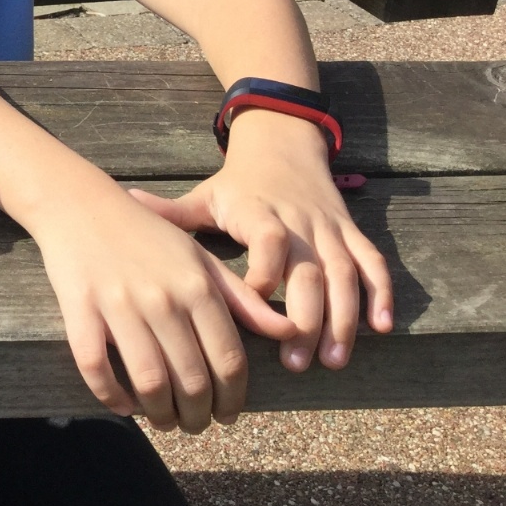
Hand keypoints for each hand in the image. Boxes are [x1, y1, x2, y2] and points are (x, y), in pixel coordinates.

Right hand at [35, 186, 297, 433]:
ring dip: (160, 414)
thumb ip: (241, 298)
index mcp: (197, 287)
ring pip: (149, 381)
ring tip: (163, 420)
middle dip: (197, 415)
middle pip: (192, 380)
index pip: (228, 361)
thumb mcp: (200, 257)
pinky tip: (123, 405)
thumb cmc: (145, 234)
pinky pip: (96, 367)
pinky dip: (112, 396)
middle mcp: (163, 299)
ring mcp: (119, 305)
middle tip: (194, 424)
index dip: (232, 399)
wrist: (80, 205)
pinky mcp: (80, 309)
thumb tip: (287, 331)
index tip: (227, 416)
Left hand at [128, 109, 393, 374]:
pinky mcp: (351, 233)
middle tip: (295, 360)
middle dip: (306, 316)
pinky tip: (381, 328)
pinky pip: (373, 263)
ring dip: (343, 318)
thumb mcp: (205, 197)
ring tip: (332, 360)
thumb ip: (170, 212)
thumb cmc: (237, 185)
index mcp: (259, 212)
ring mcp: (330, 228)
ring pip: (345, 274)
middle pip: (311, 268)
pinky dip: (381, 294)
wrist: (283, 145)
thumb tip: (124, 203)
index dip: (265, 271)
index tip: (253, 304)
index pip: (268, 239)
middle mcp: (299, 221)